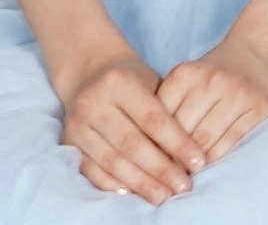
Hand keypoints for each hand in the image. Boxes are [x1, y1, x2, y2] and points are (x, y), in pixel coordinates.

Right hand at [60, 50, 206, 204]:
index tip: (199, 162)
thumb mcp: (151, 82)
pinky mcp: (68, 140)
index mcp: (119, 81)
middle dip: (161, 169)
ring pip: (112, 160)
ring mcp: (77, 122)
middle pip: (132, 144)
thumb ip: (167, 110)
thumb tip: (189, 155)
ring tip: (163, 195)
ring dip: (140, 182)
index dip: (178, 143)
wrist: (91, 72)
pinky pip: (91, 169)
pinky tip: (132, 193)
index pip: (153, 119)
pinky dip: (112, 184)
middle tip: (183, 186)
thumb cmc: (131, 80)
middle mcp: (94, 100)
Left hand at [156, 32, 267, 166]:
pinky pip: (230, 142)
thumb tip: (151, 148)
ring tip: (182, 179)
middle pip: (182, 131)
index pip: (161, 116)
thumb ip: (171, 105)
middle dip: (170, 158)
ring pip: (205, 140)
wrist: (262, 51)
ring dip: (192, 164)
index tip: (146, 163)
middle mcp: (210, 81)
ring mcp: (236, 94)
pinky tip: (208, 168)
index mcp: (186, 73)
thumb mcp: (189, 78)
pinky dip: (216, 159)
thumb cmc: (218, 72)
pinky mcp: (258, 108)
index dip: (152, 143)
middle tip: (162, 179)